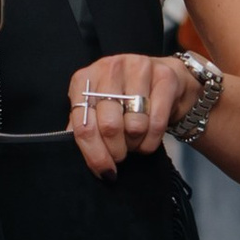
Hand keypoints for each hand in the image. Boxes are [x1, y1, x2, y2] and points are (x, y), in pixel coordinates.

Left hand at [68, 55, 194, 179]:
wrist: (167, 80)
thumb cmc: (127, 96)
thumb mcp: (99, 106)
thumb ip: (84, 124)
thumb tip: (72, 149)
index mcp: (85, 78)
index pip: (83, 124)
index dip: (93, 154)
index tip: (103, 170)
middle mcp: (109, 68)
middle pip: (109, 126)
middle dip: (115, 151)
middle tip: (120, 156)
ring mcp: (138, 68)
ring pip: (134, 126)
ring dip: (135, 144)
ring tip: (134, 141)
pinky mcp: (164, 76)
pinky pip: (157, 122)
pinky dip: (152, 140)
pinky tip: (149, 139)